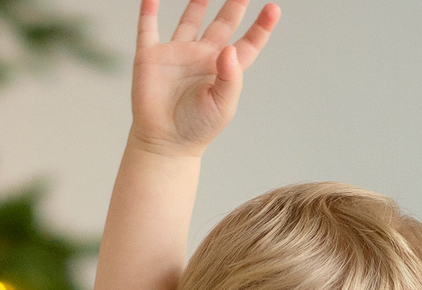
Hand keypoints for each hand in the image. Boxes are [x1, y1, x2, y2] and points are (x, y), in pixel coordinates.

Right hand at [129, 0, 278, 157]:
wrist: (163, 143)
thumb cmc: (196, 129)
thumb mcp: (222, 106)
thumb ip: (230, 78)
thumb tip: (230, 48)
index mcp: (224, 69)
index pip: (248, 43)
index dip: (261, 27)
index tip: (273, 8)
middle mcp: (202, 57)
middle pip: (223, 22)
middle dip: (234, 4)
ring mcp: (177, 53)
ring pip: (190, 19)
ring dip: (198, 0)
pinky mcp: (151, 56)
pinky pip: (149, 28)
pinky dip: (149, 11)